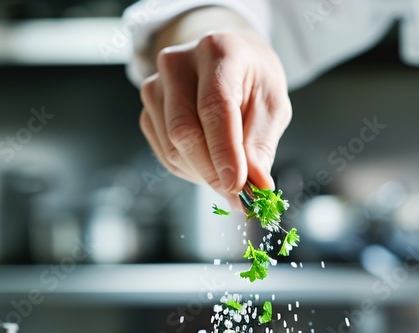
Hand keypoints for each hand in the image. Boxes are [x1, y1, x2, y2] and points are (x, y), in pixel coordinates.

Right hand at [138, 8, 290, 198]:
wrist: (228, 65)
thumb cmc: (253, 83)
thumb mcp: (271, 106)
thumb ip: (261, 146)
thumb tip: (255, 187)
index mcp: (217, 51)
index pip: (214, 107)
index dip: (224, 151)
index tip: (238, 185)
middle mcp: (177, 64)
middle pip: (185, 132)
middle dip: (213, 172)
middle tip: (240, 195)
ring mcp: (155, 86)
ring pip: (173, 149)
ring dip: (204, 174)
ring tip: (229, 170)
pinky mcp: (147, 111)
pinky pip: (166, 156)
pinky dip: (191, 170)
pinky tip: (210, 160)